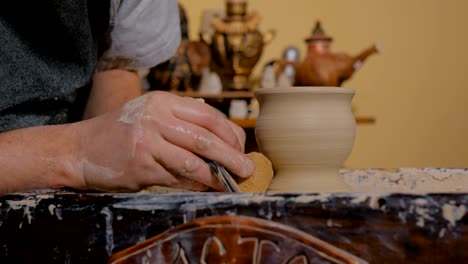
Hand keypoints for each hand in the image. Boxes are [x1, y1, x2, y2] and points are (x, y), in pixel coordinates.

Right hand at [72, 91, 253, 191]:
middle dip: (232, 156)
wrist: (81, 149)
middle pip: (205, 138)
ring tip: (232, 182)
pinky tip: (205, 188)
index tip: (241, 148)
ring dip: (217, 175)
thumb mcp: (151, 114)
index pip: (208, 115)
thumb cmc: (123, 132)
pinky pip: (177, 179)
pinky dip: (195, 185)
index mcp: (162, 101)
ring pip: (193, 162)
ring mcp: (147, 143)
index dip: (230, 133)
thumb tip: (225, 139)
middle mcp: (155, 118)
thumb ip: (183, 121)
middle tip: (248, 168)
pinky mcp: (140, 167)